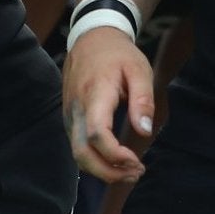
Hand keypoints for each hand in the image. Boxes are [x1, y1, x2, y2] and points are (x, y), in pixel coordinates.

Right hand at [63, 28, 154, 182]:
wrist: (90, 39)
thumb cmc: (117, 55)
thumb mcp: (139, 70)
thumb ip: (143, 100)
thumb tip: (145, 131)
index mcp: (95, 95)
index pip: (96, 134)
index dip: (115, 155)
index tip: (137, 161)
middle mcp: (76, 109)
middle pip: (81, 152)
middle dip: (107, 172)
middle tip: (136, 173)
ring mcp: (69, 115)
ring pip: (77, 154)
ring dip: (102, 170)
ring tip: (130, 170)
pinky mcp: (70, 118)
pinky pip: (77, 146)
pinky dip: (95, 160)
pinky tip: (116, 160)